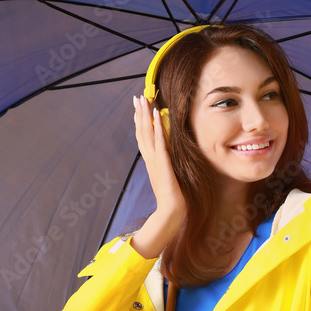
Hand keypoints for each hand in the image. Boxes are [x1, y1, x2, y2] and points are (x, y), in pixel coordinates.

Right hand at [130, 96, 185, 258]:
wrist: (171, 212)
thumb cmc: (173, 199)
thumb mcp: (169, 178)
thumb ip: (166, 168)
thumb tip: (168, 161)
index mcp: (151, 162)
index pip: (143, 138)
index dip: (140, 122)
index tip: (139, 109)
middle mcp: (150, 159)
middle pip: (141, 132)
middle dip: (139, 114)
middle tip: (137, 97)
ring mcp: (155, 160)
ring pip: (147, 133)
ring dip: (144, 115)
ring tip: (143, 100)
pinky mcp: (163, 163)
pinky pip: (159, 141)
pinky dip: (156, 127)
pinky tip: (156, 115)